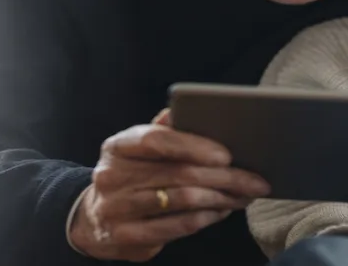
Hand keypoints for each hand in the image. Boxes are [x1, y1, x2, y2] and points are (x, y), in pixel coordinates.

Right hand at [67, 109, 271, 261]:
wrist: (92, 219)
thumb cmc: (129, 176)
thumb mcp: (137, 149)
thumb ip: (164, 131)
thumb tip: (189, 108)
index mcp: (118, 146)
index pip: (155, 140)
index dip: (192, 145)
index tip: (227, 154)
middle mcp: (113, 176)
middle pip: (178, 173)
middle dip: (224, 177)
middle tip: (255, 180)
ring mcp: (117, 209)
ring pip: (181, 200)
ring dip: (220, 198)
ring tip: (244, 195)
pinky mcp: (126, 237)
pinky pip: (176, 227)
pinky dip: (205, 219)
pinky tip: (221, 211)